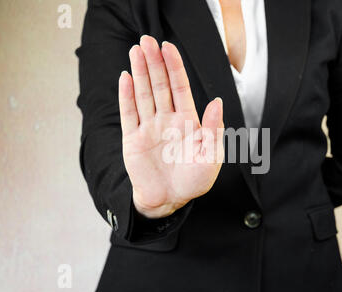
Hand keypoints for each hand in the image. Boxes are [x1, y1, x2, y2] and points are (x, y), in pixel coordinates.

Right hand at [118, 35, 223, 218]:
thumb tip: (216, 101)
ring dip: (139, 73)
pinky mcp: (132, 139)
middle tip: (147, 40)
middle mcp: (167, 120)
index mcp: (188, 121)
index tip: (168, 47)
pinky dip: (126, 96)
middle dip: (154, 63)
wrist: (170, 200)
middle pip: (160, 86)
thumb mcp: (211, 157)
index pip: (180, 88)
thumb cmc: (194, 180)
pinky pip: (129, 114)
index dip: (174, 67)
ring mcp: (149, 128)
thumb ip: (213, 129)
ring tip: (135, 51)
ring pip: (144, 94)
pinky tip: (125, 78)